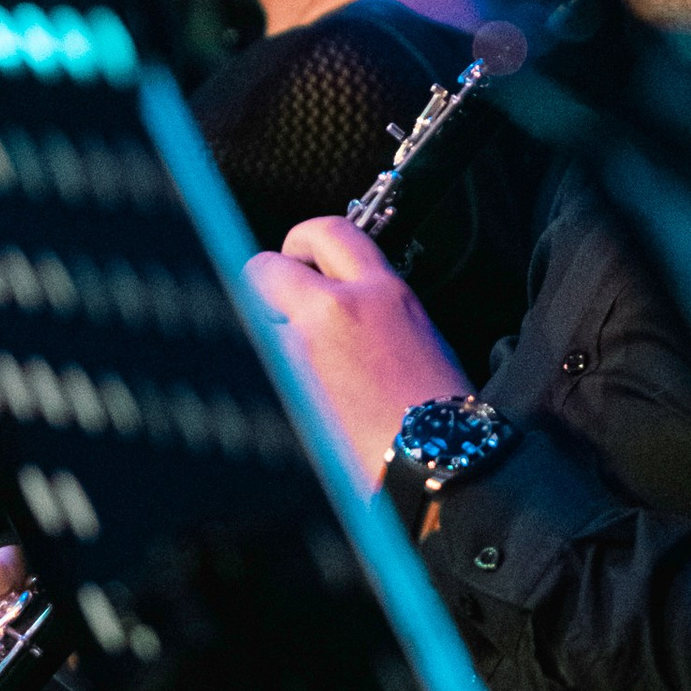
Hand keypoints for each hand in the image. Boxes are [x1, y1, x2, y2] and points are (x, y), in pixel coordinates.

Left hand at [241, 215, 469, 484]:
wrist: (435, 461)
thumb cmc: (437, 411)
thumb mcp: (417, 333)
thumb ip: (372, 305)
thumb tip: (334, 297)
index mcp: (382, 292)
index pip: (329, 230)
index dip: (303, 240)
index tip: (300, 256)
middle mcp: (339, 309)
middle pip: (264, 266)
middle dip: (264, 283)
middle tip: (281, 303)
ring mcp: (303, 348)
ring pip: (253, 319)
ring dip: (266, 332)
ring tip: (298, 362)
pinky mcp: (283, 385)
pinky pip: (260, 360)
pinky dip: (269, 371)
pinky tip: (298, 393)